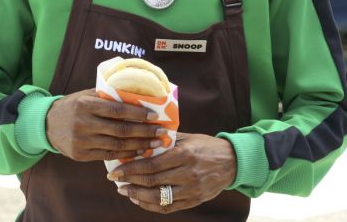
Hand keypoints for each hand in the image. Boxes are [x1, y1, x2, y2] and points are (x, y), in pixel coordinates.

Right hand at [46, 89, 164, 161]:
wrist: (48, 124)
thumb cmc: (74, 105)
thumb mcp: (87, 95)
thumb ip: (108, 96)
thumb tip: (138, 95)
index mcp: (85, 104)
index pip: (117, 110)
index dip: (138, 114)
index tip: (154, 116)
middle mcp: (83, 123)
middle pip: (120, 130)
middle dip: (144, 132)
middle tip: (161, 132)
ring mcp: (81, 141)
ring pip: (117, 145)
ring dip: (139, 145)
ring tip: (155, 143)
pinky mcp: (81, 155)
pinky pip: (108, 155)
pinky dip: (126, 154)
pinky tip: (139, 151)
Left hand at [109, 132, 236, 213]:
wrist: (232, 162)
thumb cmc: (206, 146)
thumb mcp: (188, 138)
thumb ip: (166, 140)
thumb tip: (140, 139)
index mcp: (184, 154)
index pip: (152, 165)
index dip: (131, 169)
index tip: (116, 169)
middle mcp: (188, 174)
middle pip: (152, 182)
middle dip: (130, 182)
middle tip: (115, 180)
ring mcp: (191, 190)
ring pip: (158, 198)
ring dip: (137, 196)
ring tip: (125, 191)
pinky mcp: (193, 201)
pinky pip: (168, 208)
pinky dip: (151, 205)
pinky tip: (140, 199)